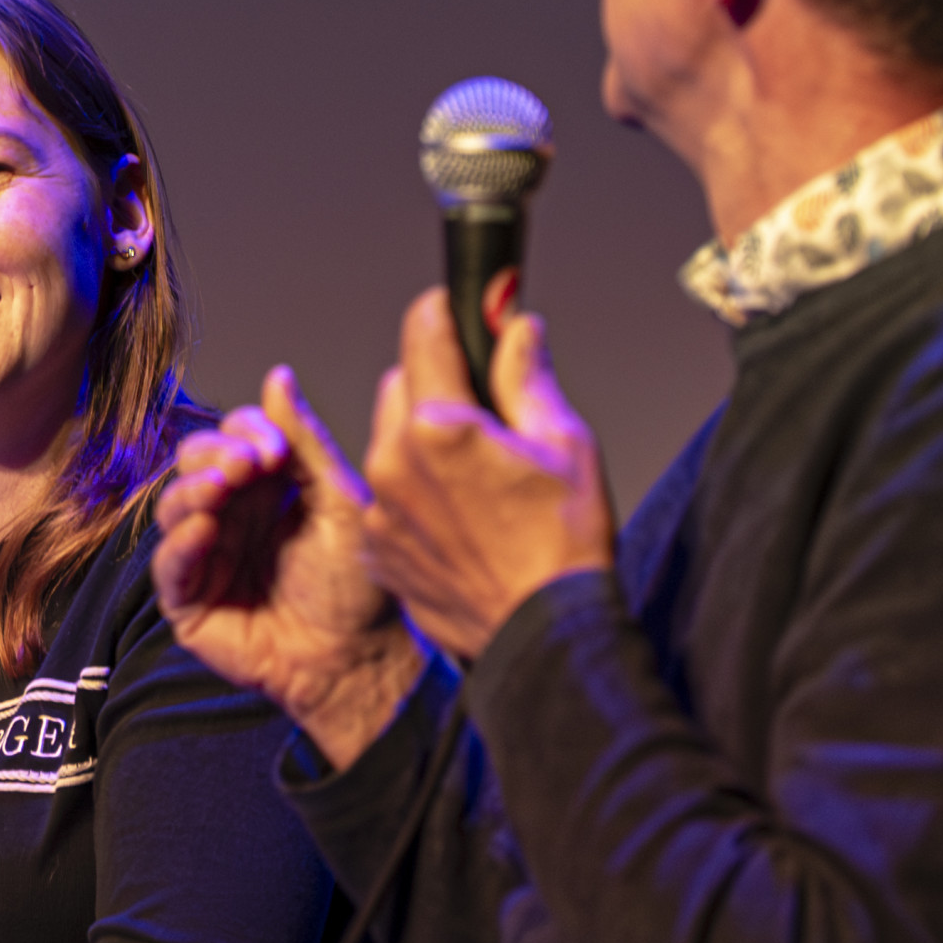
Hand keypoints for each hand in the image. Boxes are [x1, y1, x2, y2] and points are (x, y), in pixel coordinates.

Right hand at [153, 366, 426, 768]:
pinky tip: (205, 531)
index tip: (274, 447)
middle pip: (194, 464)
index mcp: (266, 488)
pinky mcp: (190, 602)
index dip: (246, 433)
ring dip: (193, 490)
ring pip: (173, 506)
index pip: (233, 438)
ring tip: (222, 490)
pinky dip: (180, 544)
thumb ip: (306, 443)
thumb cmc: (360, 586)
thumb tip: (277, 376)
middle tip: (246, 465)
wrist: (362, 658)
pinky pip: (168, 565)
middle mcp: (230, 516)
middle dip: (215, 456)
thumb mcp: (339, 501)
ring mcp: (207, 557)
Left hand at [358, 277, 617, 663]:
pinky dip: (412, 489)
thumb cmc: (564, 547)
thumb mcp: (566, 443)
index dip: (445, 311)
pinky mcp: (376, 546)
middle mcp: (395, 461)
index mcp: (439, 427)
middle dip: (438, 381)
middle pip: (402, 383)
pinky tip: (458, 512)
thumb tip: (517, 327)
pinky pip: (385, 492)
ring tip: (474, 471)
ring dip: (419, 436)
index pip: (424, 332)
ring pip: (387, 437)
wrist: (544, 637)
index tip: (457, 306)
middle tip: (485, 407)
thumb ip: (528, 375)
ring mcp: (380, 508)